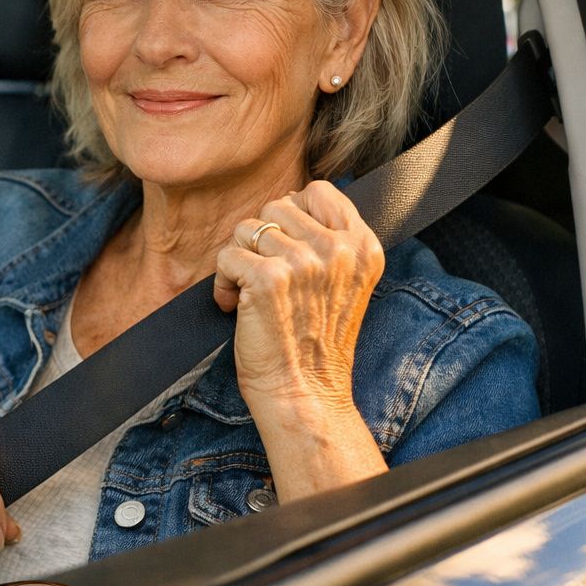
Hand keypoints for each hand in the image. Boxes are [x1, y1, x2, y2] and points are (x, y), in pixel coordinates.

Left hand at [212, 180, 387, 496]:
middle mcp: (338, 251)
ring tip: (252, 293)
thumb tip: (291, 201)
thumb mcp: (346, 283)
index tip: (286, 247)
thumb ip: (331, 239)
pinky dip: (223, 282)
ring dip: (241, 261)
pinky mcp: (269, 279)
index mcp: (363, 247)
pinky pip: (227, 255)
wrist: (305, 394)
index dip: (292, 213)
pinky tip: (235, 306)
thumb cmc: (316, 342)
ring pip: (247, 229)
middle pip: (277, 206)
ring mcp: (304, 263)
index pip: (319, 190)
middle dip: (262, 240)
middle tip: (268, 278)